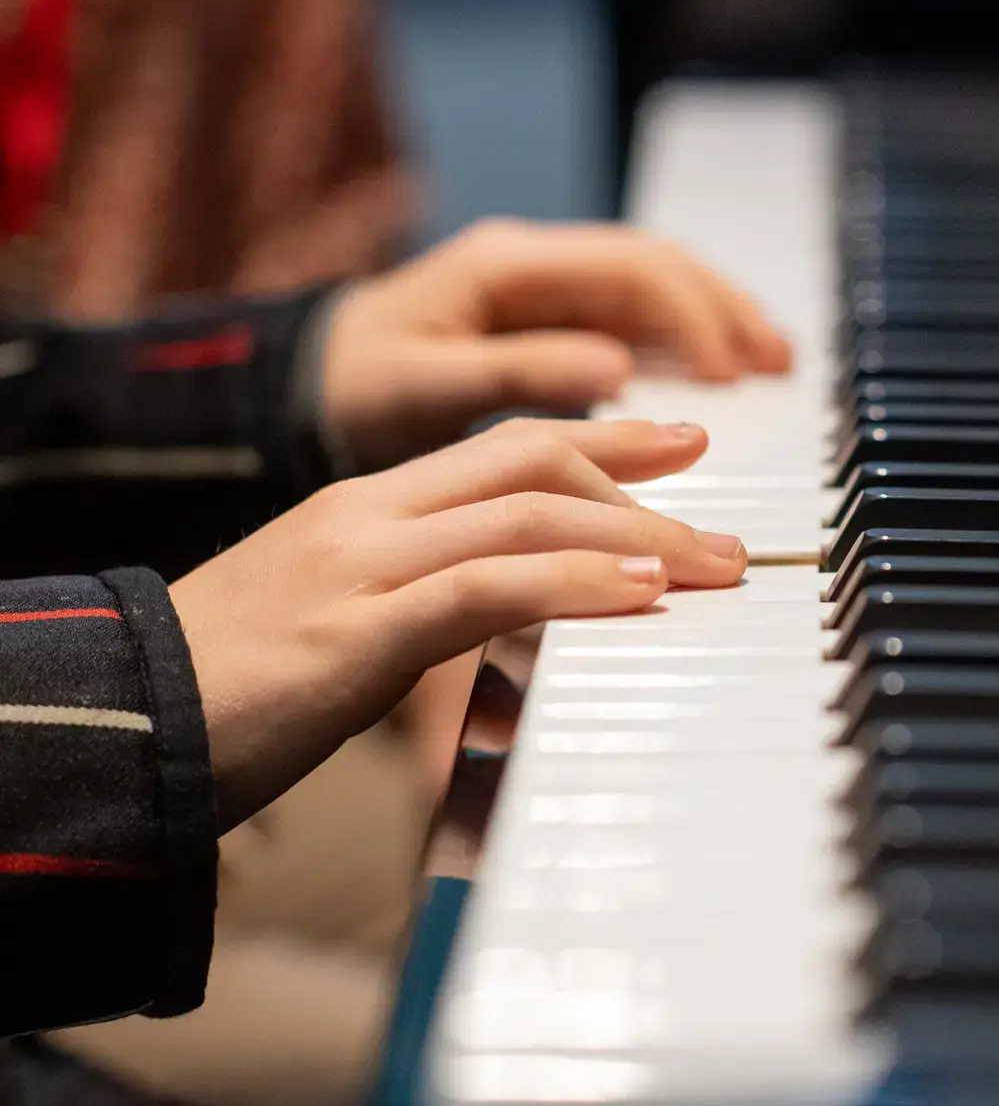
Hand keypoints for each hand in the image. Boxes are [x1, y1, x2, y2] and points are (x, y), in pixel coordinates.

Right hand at [170, 417, 748, 829]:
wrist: (109, 729)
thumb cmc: (220, 696)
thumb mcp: (335, 637)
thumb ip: (423, 621)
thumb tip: (510, 651)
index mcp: (361, 510)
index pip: (501, 446)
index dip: (600, 438)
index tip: (676, 442)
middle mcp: (368, 519)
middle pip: (529, 459)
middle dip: (638, 475)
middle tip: (721, 514)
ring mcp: (360, 565)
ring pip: (525, 514)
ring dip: (636, 537)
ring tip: (711, 565)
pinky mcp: (357, 630)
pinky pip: (489, 586)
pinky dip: (576, 583)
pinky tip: (638, 592)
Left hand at [322, 219, 791, 469]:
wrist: (296, 389)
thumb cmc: (350, 387)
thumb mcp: (421, 387)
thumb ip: (518, 373)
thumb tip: (616, 369)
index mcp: (507, 265)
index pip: (631, 269)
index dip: (690, 317)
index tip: (729, 376)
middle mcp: (535, 264)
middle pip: (658, 267)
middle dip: (726, 309)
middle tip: (780, 364)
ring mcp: (545, 289)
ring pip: (655, 288)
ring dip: (717, 319)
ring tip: (773, 364)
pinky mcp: (549, 321)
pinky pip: (635, 318)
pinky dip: (686, 340)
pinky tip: (722, 374)